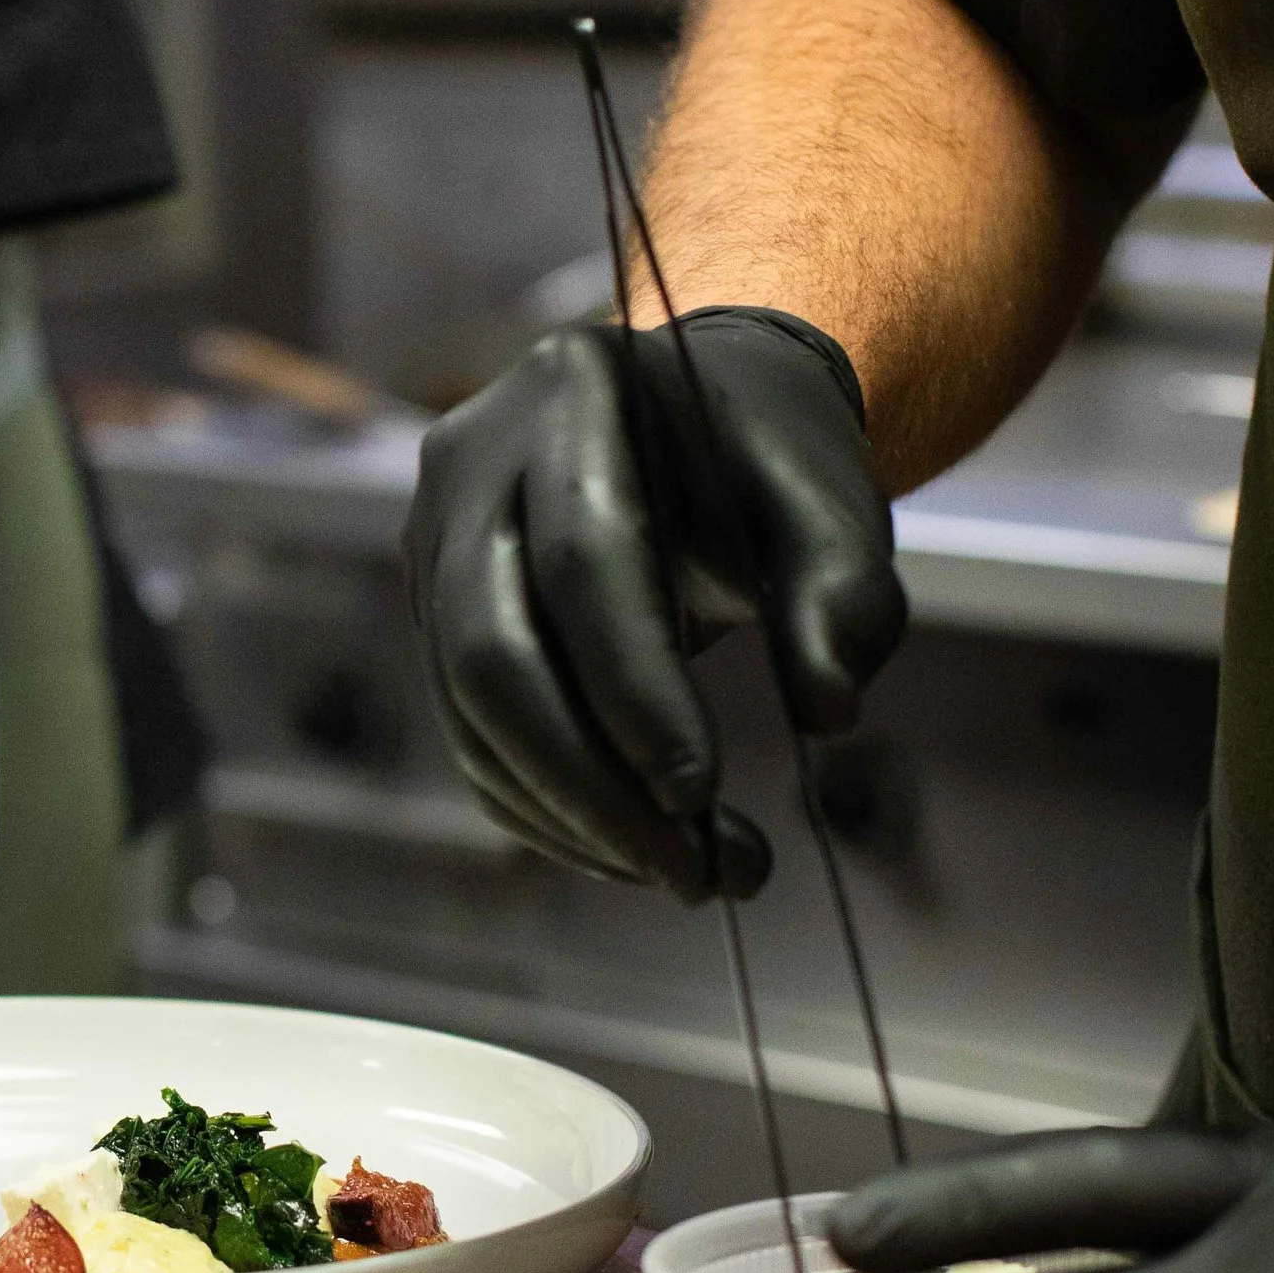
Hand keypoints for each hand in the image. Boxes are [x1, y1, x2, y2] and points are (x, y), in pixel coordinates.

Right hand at [402, 307, 904, 901]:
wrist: (693, 411)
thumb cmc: (765, 455)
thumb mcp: (829, 499)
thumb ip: (842, 591)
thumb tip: (827, 711)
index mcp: (572, 398)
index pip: (582, 562)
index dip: (633, 688)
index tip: (701, 793)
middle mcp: (471, 466)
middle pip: (492, 652)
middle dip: (588, 784)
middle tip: (691, 875)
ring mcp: (433, 542)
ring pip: (467, 712)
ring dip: (569, 817)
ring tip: (683, 875)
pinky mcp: (430, 613)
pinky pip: (466, 734)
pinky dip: (544, 810)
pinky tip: (629, 850)